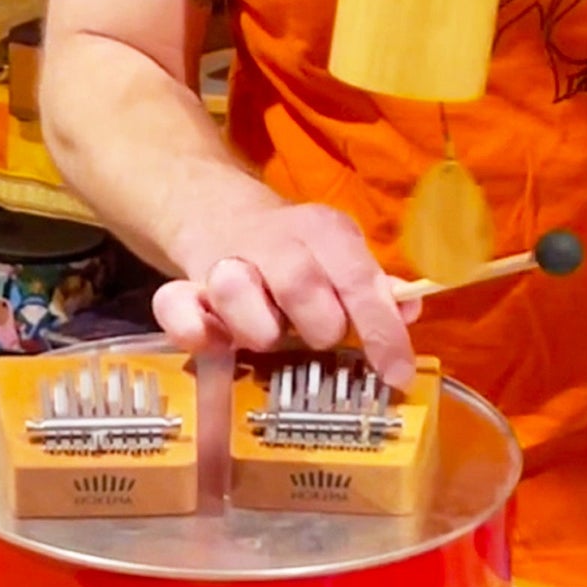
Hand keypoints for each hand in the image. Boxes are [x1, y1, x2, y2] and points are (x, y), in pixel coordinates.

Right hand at [154, 201, 420, 389]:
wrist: (219, 210)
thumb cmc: (297, 252)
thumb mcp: (340, 257)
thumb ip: (372, 287)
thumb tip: (411, 309)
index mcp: (322, 233)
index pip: (357, 277)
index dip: (380, 330)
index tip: (396, 375)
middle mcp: (272, 241)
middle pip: (299, 284)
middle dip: (317, 326)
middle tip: (317, 338)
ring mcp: (223, 262)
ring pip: (234, 287)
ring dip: (255, 326)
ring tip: (266, 335)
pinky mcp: (182, 285)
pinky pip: (174, 306)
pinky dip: (192, 329)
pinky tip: (212, 341)